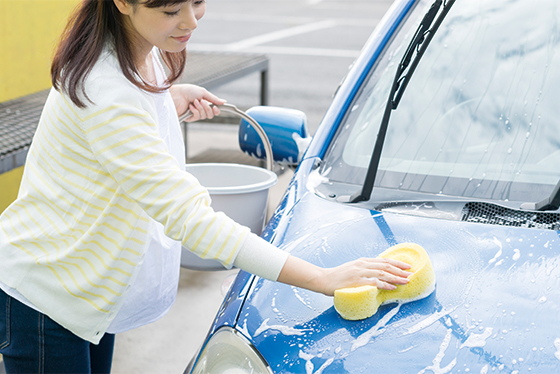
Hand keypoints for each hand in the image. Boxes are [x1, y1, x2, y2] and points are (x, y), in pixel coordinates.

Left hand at [169, 84, 224, 121]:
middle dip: (208, 108)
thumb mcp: (203, 92)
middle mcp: (200, 109)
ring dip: (201, 108)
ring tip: (194, 101)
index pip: (214, 110)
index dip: (216, 110)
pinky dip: (195, 111)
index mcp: (204, 102)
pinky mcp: (189, 118)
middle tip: (202, 101)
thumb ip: (213, 99)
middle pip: (211, 115)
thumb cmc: (187, 91)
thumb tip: (224, 102)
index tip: (216, 107)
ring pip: (205, 116)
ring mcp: (195, 114)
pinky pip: (197, 117)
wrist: (176, 94)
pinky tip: (190, 106)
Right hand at [277, 256, 411, 296]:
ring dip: (396, 277)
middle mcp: (362, 264)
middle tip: (411, 274)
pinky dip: (384, 284)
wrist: (323, 279)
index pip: (383, 261)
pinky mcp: (356, 281)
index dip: (396, 263)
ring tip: (406, 281)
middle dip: (400, 270)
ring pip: (382, 273)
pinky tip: (392, 287)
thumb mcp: (352, 269)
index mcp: (362, 261)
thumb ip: (363, 270)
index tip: (407, 266)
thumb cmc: (337, 277)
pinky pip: (374, 282)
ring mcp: (359, 272)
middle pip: (385, 266)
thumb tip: (376, 275)